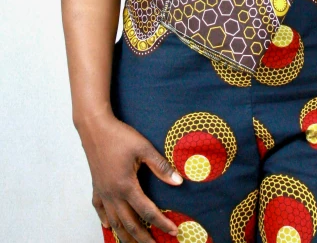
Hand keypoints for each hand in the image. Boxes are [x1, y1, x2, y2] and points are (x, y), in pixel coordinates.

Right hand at [77, 111, 183, 241]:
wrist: (95, 128)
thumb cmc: (120, 136)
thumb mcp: (143, 148)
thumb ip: (160, 167)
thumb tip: (178, 182)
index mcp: (126, 186)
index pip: (148, 211)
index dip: (162, 223)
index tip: (173, 231)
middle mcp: (113, 194)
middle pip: (129, 224)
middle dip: (143, 238)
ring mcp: (103, 192)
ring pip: (114, 222)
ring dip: (125, 236)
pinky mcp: (96, 187)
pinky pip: (99, 210)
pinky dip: (105, 221)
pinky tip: (109, 226)